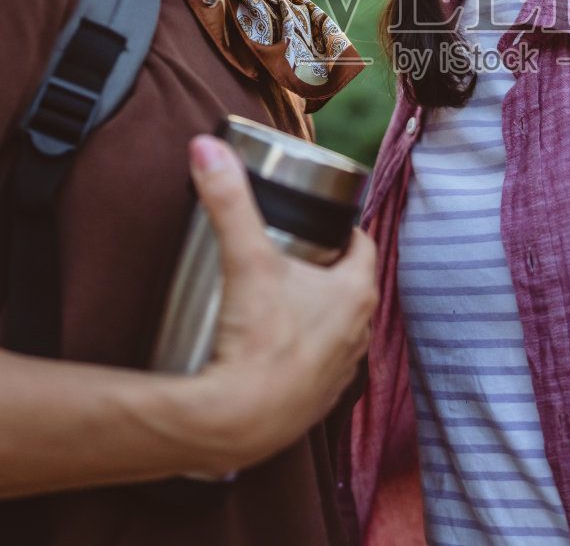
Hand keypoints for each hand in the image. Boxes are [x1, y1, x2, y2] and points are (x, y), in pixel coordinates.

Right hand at [182, 134, 374, 471]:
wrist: (240, 421)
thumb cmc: (257, 340)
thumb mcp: (245, 258)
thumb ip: (228, 200)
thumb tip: (208, 147)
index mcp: (356, 293)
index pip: (362, 246)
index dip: (343, 230)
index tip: (321, 222)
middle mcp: (359, 333)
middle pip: (349, 287)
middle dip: (325, 269)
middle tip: (291, 254)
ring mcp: (341, 371)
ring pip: (336, 328)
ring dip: (316, 314)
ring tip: (280, 299)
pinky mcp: (317, 402)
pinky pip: (317, 367)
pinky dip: (301, 354)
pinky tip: (272, 349)